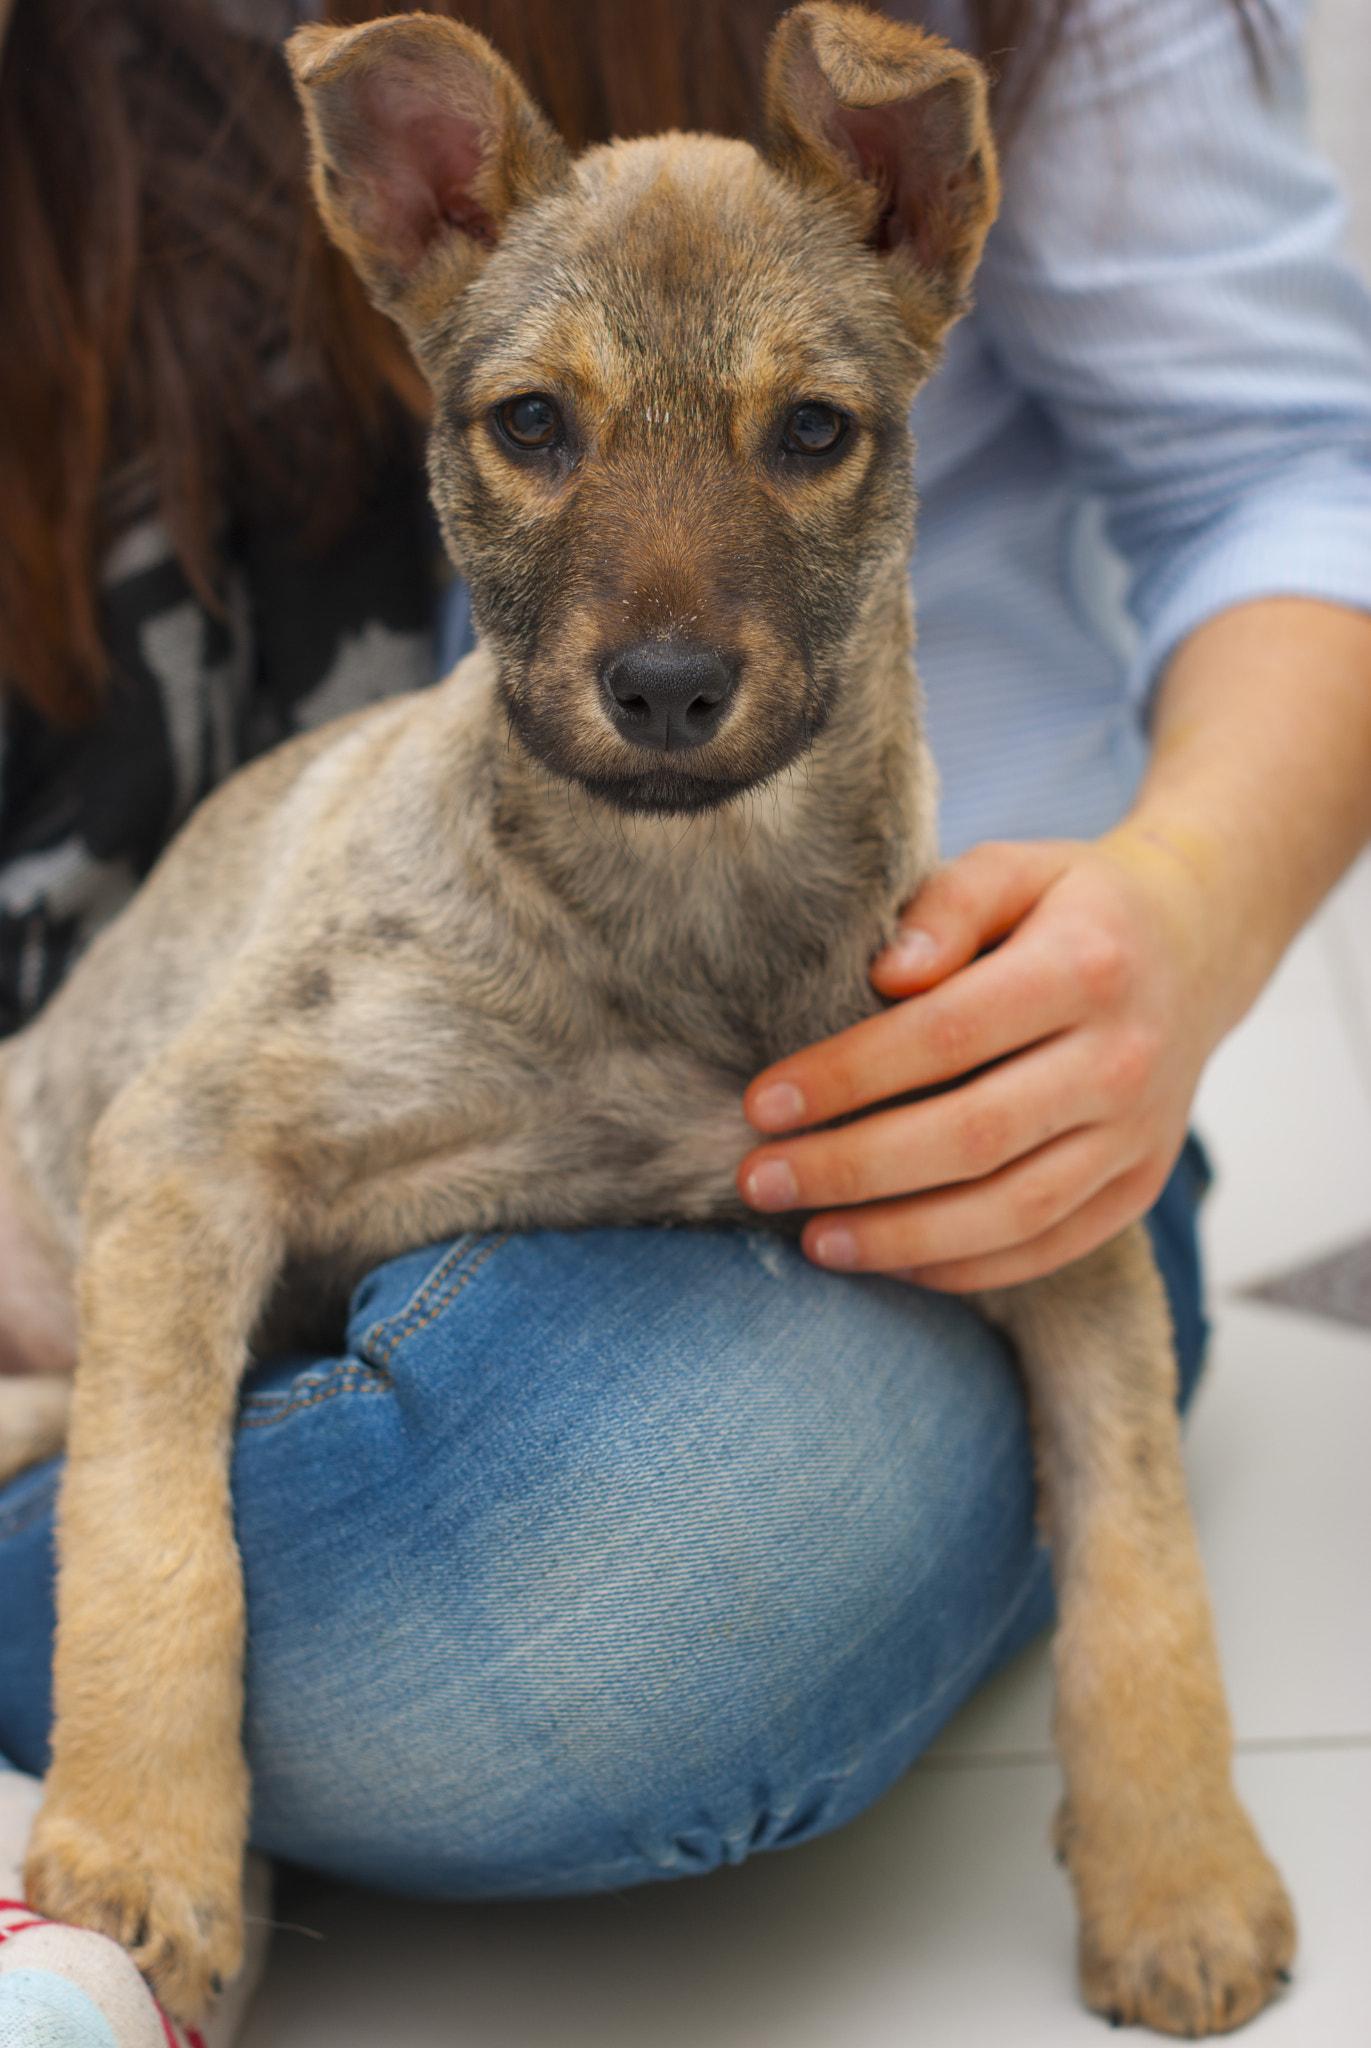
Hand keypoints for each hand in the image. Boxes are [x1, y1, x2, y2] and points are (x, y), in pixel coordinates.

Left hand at [737, 831, 1234, 1290]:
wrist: (1198, 946)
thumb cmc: (1075, 907)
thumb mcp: (1015, 868)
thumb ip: (947, 906)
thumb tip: (886, 974)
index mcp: (1086, 968)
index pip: (947, 1035)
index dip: (849, 1075)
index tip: (765, 1101)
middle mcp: (1121, 1060)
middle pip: (972, 1136)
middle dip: (852, 1168)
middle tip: (760, 1179)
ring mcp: (1138, 1134)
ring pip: (1011, 1211)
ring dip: (901, 1237)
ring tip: (812, 1238)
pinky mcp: (1139, 1185)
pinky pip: (1049, 1247)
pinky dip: (965, 1267)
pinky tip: (891, 1261)